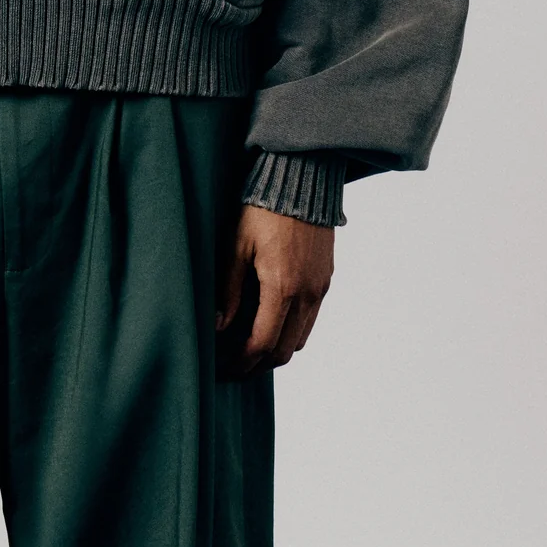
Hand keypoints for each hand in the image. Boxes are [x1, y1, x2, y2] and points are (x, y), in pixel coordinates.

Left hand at [216, 203, 333, 372]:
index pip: (262, 344)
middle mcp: (307, 294)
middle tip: (234, 366)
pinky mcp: (326, 278)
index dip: (242, 362)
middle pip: (284, 351)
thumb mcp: (236, 245)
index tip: (224, 368)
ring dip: (276, 349)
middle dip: (257, 364)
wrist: (301, 179)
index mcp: (282, 287)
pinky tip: (271, 321)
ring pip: (300, 338)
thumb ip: (228, 289)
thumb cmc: (261, 208)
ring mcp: (320, 287)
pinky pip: (311, 318)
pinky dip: (291, 330)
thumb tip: (219, 327)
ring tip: (249, 346)